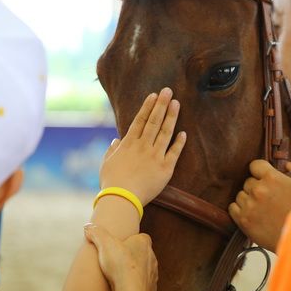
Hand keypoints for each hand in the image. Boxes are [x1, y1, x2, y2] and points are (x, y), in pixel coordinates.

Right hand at [84, 224, 157, 290]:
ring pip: (145, 270)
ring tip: (120, 276)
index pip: (142, 237)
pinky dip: (136, 287)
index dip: (132, 240)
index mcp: (143, 244)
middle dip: (133, 256)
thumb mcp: (105, 243)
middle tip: (118, 260)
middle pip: (143, 254)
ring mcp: (152, 274)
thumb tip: (88, 227)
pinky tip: (125, 289)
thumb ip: (97, 233)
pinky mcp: (150, 289)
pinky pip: (144, 286)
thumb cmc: (121, 265)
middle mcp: (151, 258)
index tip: (121, 244)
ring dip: (135, 272)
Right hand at [99, 88, 186, 205]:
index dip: (147, 106)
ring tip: (176, 103)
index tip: (153, 95)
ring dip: (171, 117)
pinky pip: (174, 152)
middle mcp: (143, 147)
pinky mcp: (165, 169)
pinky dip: (179, 142)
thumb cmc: (112, 183)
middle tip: (168, 91)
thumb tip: (115, 141)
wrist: (122, 199)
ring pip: (165, 132)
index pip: (140, 120)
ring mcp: (155, 156)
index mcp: (129, 144)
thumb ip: (112, 151)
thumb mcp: (106, 164)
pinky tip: (184, 133)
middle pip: (154, 121)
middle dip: (161, 104)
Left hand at [228, 160, 290, 252]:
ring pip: (240, 195)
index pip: (255, 165)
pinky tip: (252, 214)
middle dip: (256, 188)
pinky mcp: (243, 220)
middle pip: (248, 182)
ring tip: (262, 209)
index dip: (259, 171)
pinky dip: (239, 210)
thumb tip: (285, 164)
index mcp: (273, 177)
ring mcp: (249, 205)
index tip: (262, 178)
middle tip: (267, 198)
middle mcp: (259, 189)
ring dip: (248, 199)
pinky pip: (232, 208)